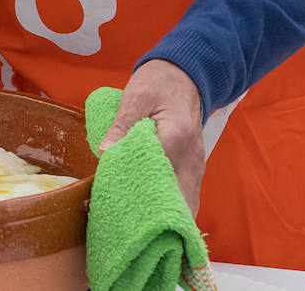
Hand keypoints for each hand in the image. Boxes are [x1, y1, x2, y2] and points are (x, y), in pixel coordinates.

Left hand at [96, 59, 205, 214]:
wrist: (184, 75)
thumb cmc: (158, 83)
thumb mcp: (135, 97)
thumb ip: (122, 126)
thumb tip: (106, 152)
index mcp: (177, 136)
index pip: (157, 173)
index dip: (136, 189)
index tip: (115, 199)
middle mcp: (193, 157)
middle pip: (178, 200)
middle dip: (156, 217)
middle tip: (128, 226)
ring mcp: (197, 165)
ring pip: (187, 204)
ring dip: (166, 218)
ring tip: (139, 229)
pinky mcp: (195, 169)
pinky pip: (187, 196)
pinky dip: (173, 209)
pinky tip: (153, 217)